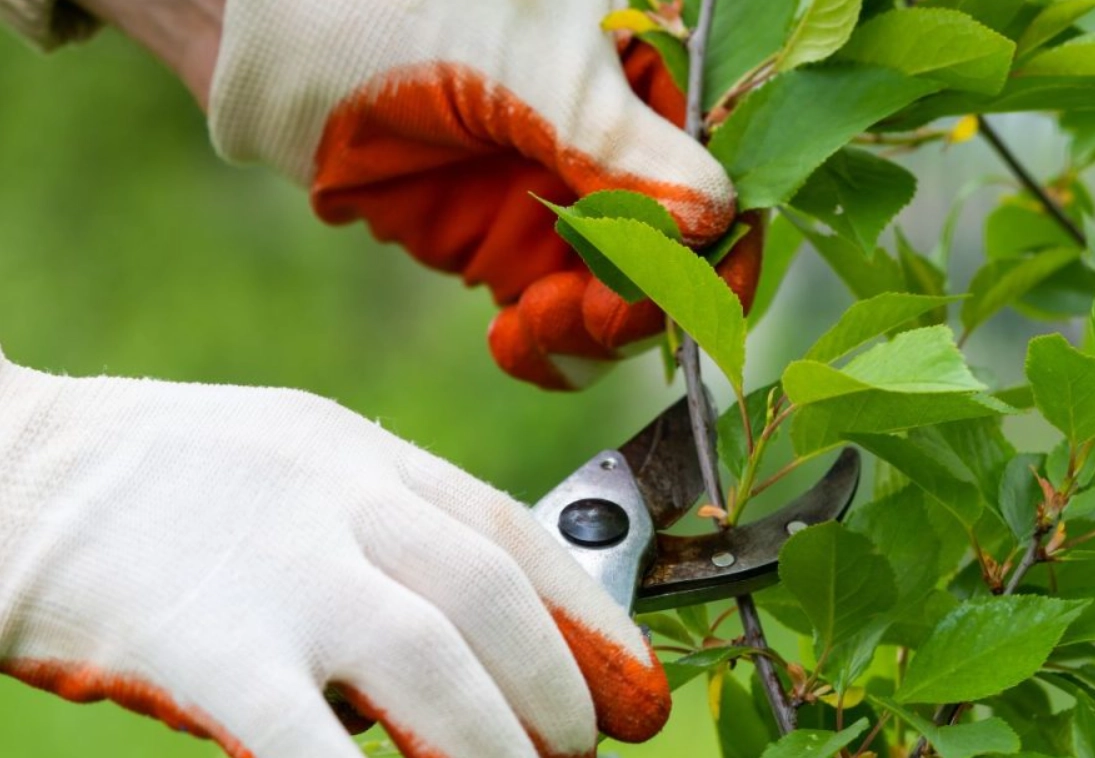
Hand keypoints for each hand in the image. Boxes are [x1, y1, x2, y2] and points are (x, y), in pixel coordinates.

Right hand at [0, 350, 668, 757]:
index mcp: (363, 454)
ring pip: (430, 664)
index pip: (511, 530)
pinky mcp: (206, 644)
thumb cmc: (167, 485)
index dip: (589, 615)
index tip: (634, 684)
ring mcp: (275, 567)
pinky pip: (312, 743)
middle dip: (555, 688)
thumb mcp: (298, 469)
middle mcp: (336, 498)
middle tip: (579, 752)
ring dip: (493, 742)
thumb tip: (473, 632)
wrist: (20, 472)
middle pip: (488, 598)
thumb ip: (386, 532)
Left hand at [207, 0, 754, 388]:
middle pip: (682, 254)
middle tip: (599, 315)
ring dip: (597, 333)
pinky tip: (513, 339)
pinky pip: (561, 324)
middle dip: (648, 300)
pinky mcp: (515, 252)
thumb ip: (617, 142)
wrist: (276, 55)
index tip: (698, 296)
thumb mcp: (523, 65)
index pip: (724, 170)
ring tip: (536, 323)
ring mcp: (568, 203)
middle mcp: (620, 144)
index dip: (723, 244)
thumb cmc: (394, 14)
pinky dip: (550, 350)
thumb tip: (713, 220)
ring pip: (625, 301)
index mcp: (649, 70)